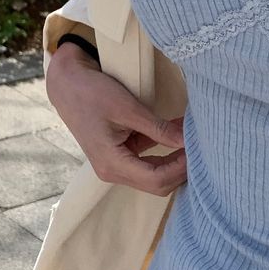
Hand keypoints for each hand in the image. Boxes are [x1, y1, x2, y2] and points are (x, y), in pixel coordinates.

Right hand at [46, 42, 186, 196]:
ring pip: (155, 175)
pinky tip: (179, 135)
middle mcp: (113, 171)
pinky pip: (148, 162)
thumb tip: (188, 140)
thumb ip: (159, 128)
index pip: (156, 180)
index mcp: (112, 164)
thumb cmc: (91, 93)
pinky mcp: (120, 156)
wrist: (67, 85)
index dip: (181, 169)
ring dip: (175, 161)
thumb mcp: (128, 108)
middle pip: (157, 184)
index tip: (198, 150)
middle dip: (181, 169)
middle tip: (201, 147)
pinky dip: (165, 152)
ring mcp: (116, 165)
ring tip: (193, 140)